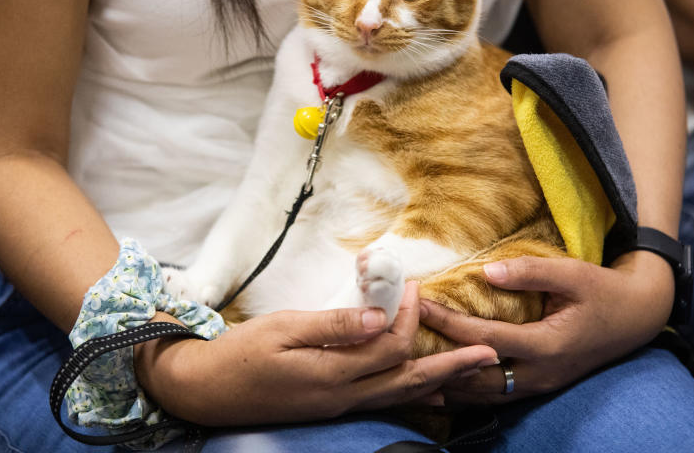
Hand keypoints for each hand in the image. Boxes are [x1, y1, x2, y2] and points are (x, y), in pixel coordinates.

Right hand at [136, 282, 497, 424]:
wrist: (204, 391)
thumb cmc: (239, 354)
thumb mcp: (282, 329)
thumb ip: (333, 325)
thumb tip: (378, 317)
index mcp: (332, 374)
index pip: (389, 345)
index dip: (408, 315)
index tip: (413, 286)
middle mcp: (342, 397)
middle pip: (408, 381)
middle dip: (451, 366)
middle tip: (489, 352)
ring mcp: (337, 407)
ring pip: (399, 397)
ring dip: (437, 382)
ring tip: (469, 374)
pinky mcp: (329, 407)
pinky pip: (381, 402)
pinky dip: (409, 394)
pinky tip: (425, 394)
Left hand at [419, 251, 672, 403]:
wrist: (636, 317)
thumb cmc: (603, 291)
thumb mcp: (573, 274)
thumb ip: (530, 272)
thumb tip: (488, 273)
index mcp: (547, 345)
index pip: (485, 338)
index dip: (450, 324)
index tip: (420, 306)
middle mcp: (539, 374)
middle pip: (476, 376)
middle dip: (439, 360)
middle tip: (404, 342)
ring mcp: (538, 385)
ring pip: (483, 394)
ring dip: (448, 381)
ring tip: (411, 367)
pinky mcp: (537, 386)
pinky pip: (494, 395)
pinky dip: (466, 390)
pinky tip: (441, 381)